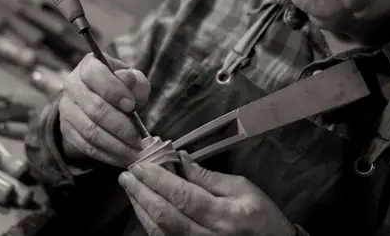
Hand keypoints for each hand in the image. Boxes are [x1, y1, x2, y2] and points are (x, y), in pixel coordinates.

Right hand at [59, 52, 150, 167]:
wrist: (103, 101)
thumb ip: (135, 80)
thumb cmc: (123, 88)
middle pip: (94, 108)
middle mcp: (72, 85)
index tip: (132, 106)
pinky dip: (107, 155)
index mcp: (88, 66)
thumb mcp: (134, 80)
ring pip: (90, 131)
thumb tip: (128, 80)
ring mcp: (66, 109)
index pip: (95, 75)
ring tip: (136, 154)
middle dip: (120, 126)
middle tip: (140, 139)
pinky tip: (124, 159)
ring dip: (116, 146)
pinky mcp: (67, 130)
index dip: (114, 91)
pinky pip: (86, 146)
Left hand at [118, 151, 295, 235]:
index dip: (159, 180)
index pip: (184, 197)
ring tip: (130, 187)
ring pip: (159, 230)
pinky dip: (148, 222)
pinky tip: (142, 206)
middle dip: (142, 193)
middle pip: (165, 215)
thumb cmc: (262, 216)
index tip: (141, 165)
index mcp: (224, 216)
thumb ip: (209, 178)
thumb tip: (181, 160)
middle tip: (127, 174)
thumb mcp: (243, 189)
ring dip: (141, 207)